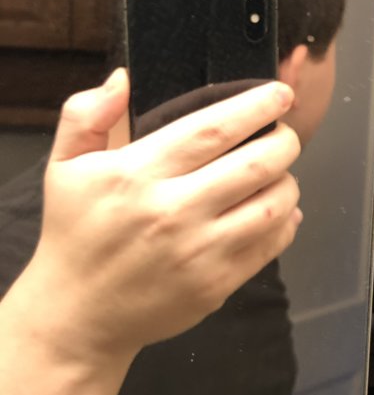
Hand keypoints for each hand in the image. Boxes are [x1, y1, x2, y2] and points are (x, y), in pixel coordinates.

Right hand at [5, 70, 301, 370]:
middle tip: (284, 133)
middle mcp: (173, 211)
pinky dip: (286, 222)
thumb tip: (121, 80)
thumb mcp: (65, 167)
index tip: (280, 94)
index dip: (256, 106)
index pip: (214, 129)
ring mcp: (200, 251)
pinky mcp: (217, 283)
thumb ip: (86, 115)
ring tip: (279, 172)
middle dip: (284, 140)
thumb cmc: (76, 234)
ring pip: (274, 204)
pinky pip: (271, 244)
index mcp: (138, 174)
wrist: (78, 314)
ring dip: (288, 181)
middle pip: (258, 163)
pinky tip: (278, 210)